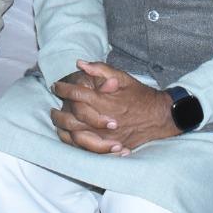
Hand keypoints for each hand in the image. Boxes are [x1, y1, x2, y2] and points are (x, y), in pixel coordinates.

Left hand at [63, 60, 178, 154]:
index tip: (56, 85)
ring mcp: (105, 137)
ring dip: (61, 126)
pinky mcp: (108, 148)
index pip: (77, 94)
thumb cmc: (140, 95)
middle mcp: (103, 122)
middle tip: (53, 104)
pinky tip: (66, 133)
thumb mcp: (123, 78)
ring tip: (56, 118)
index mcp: (106, 102)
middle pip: (71, 118)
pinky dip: (71, 141)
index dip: (63, 88)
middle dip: (58, 110)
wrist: (159, 117)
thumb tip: (80, 63)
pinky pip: (84, 148)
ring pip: (74, 136)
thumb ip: (101, 69)